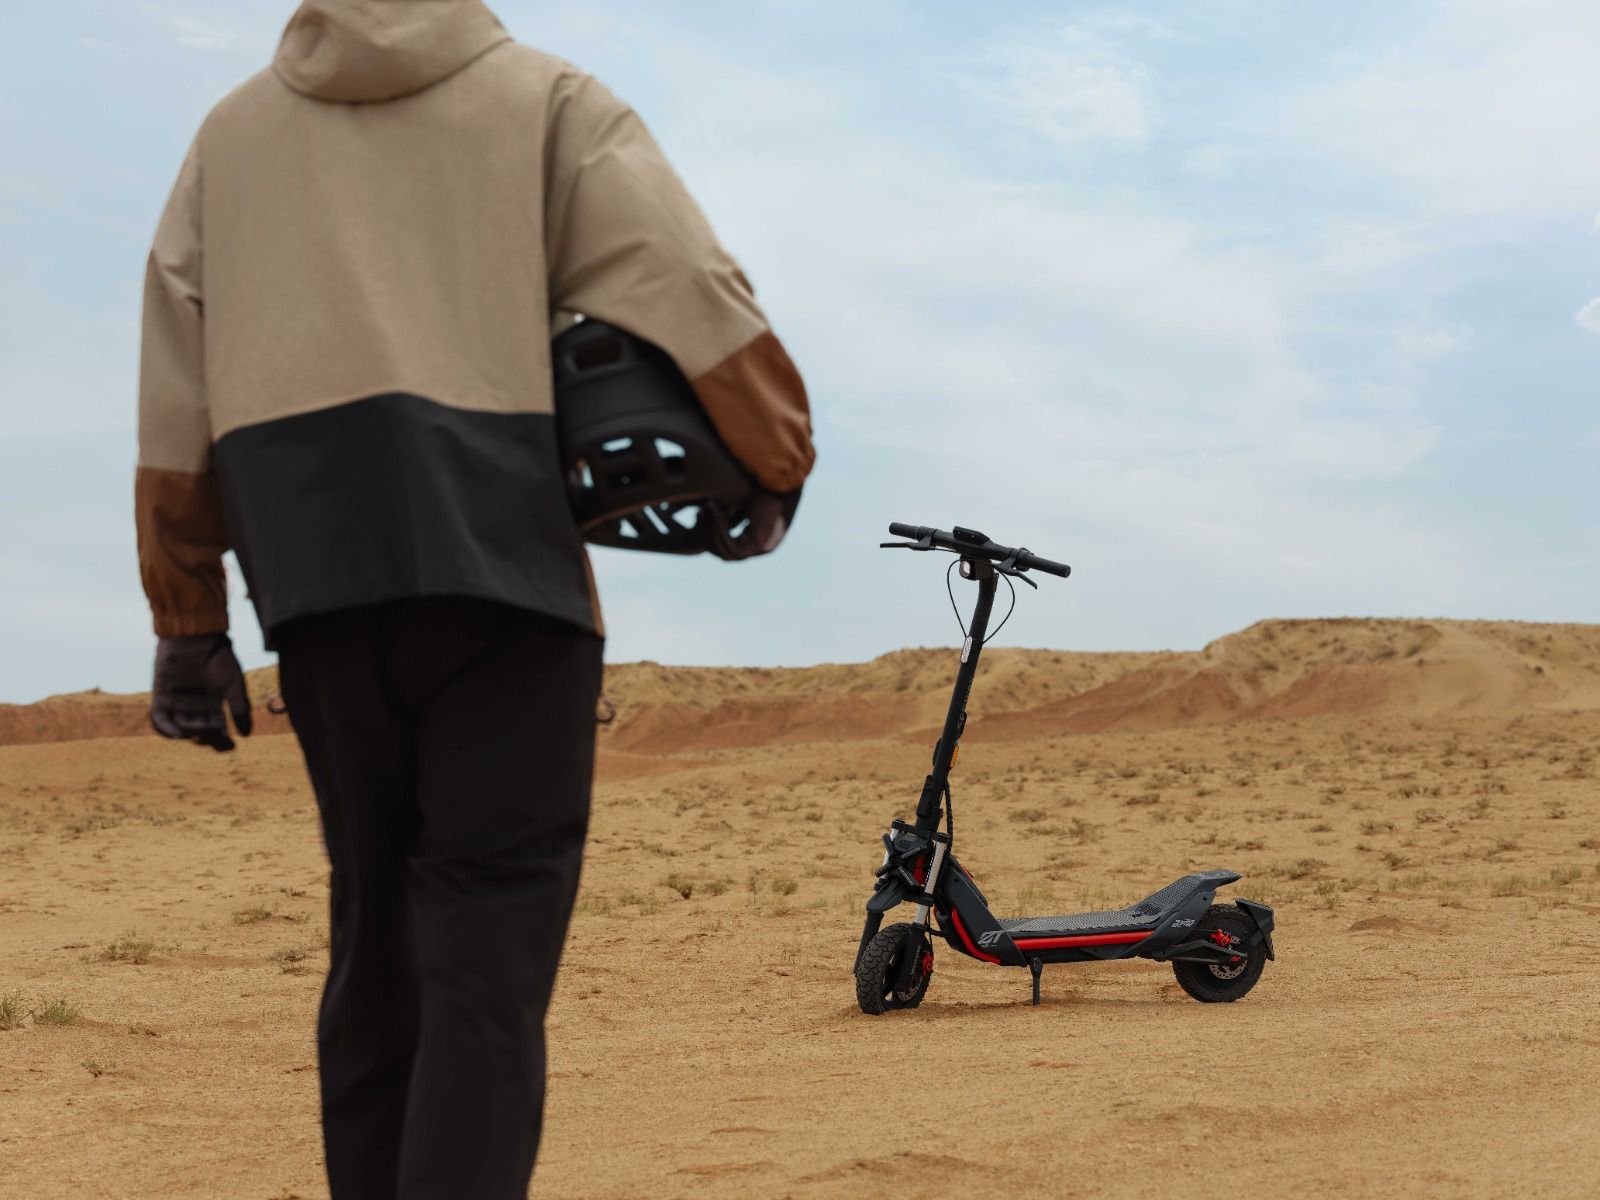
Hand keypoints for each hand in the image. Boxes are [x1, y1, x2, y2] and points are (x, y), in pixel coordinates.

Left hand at [150, 634, 252, 751]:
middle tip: (214, 730)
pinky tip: (178, 735)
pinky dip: (166, 729)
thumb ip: (240, 707)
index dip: (223, 742)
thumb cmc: (218, 657)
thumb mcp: (234, 683)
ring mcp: (177, 703)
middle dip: (208, 736)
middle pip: (200, 732)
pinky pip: (160, 719)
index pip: (217, 730)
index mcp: (214, 704)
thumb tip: (245, 735)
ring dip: (190, 733)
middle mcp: (195, 706)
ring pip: (182, 728)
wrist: (196, 637)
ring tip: (198, 729)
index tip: (230, 745)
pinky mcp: (161, 697)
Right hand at [705, 486, 801, 560]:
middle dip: (706, 535)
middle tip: (697, 514)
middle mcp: (761, 546)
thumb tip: (703, 513)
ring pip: (726, 553)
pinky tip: (714, 514)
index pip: (726, 545)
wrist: (784, 472)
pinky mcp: (761, 546)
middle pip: (724, 552)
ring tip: (703, 513)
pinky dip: (720, 532)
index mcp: (758, 536)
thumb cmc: (764, 480)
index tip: (699, 513)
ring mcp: (762, 548)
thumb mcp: (741, 497)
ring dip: (711, 533)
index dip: (709, 533)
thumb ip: (727, 510)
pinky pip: (733, 549)